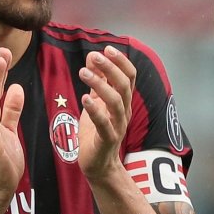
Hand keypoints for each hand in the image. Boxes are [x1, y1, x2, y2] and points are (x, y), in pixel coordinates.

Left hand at [77, 45, 135, 180]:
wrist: (98, 165)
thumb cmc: (97, 132)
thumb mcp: (96, 102)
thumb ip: (97, 82)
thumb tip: (93, 56)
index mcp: (123, 102)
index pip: (129, 77)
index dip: (121, 61)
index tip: (107, 48)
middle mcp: (124, 112)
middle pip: (124, 85)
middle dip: (111, 68)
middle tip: (95, 55)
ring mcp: (118, 126)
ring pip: (115, 102)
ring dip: (100, 85)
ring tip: (83, 72)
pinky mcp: (107, 140)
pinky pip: (104, 123)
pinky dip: (95, 110)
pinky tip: (85, 98)